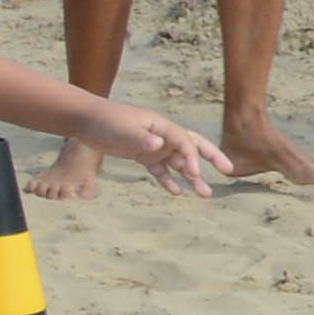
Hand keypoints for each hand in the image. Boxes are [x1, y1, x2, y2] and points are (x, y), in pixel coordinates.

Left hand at [93, 101, 228, 196]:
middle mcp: (162, 135)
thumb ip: (142, 137)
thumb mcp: (122, 129)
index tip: (193, 173)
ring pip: (178, 163)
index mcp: (161, 125)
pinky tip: (176, 193)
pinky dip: (168, 181)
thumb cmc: (104, 120)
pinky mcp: (143, 155)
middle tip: (229, 170)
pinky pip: (160, 171)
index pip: (183, 142)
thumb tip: (160, 145)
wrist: (85, 119)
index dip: (191, 157)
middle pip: (193, 146)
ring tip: (205, 194)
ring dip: (192, 178)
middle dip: (211, 158)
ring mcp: (154, 146)